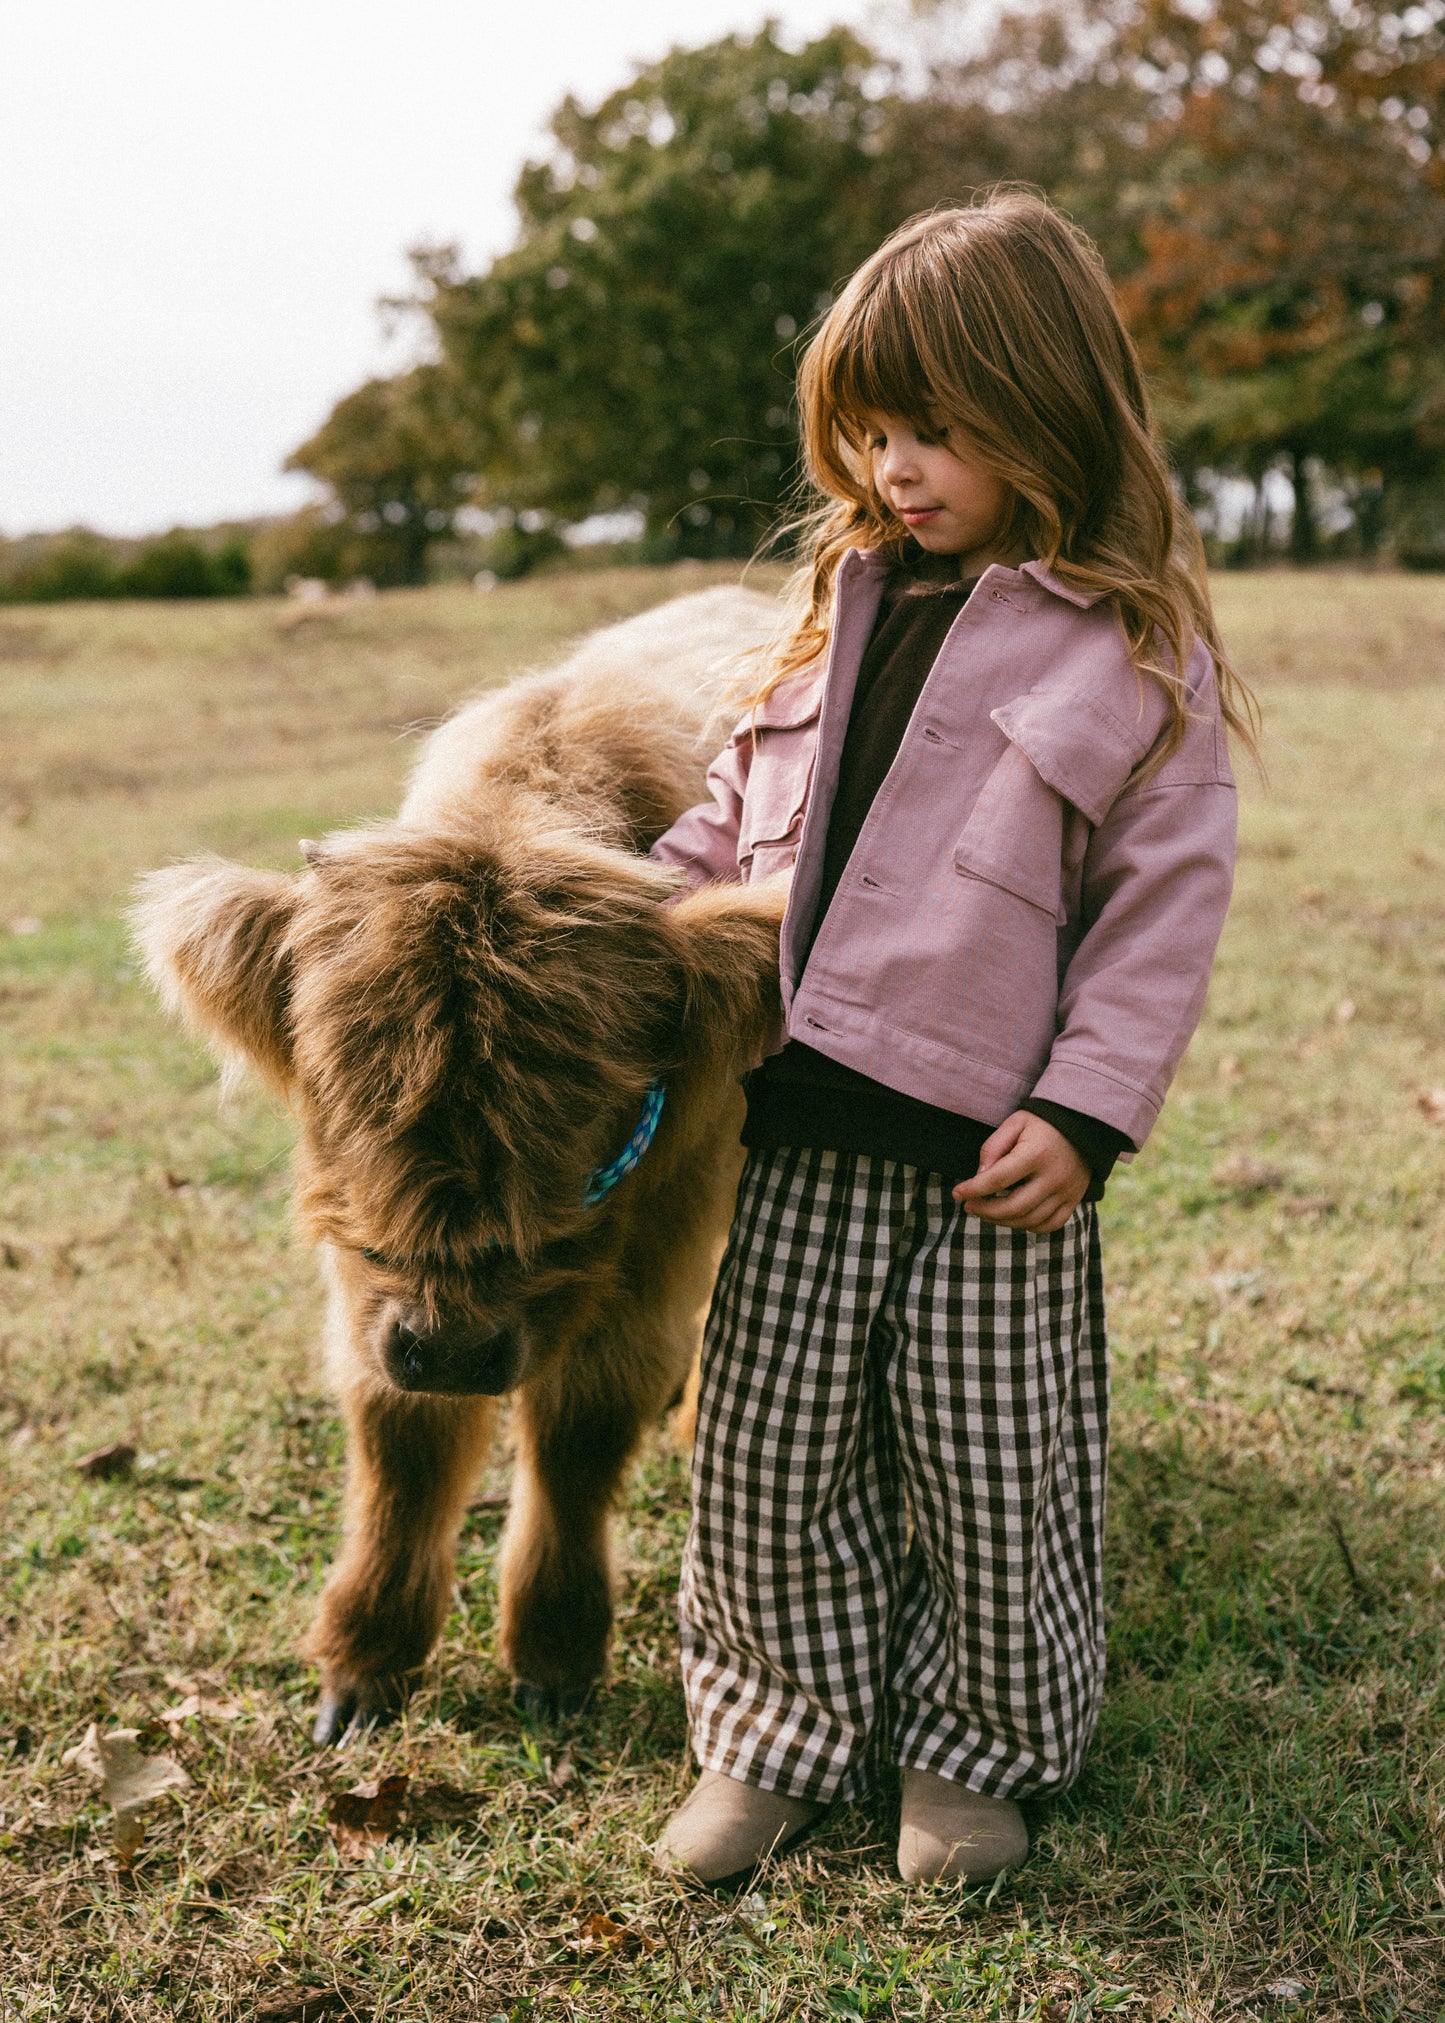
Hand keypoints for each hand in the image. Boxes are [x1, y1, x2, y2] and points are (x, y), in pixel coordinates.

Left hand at [952, 1112, 1088, 1232]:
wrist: (1084, 1126)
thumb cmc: (1042, 1124)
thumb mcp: (1016, 1123)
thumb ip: (994, 1146)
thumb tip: (979, 1175)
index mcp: (1036, 1154)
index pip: (997, 1179)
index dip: (973, 1189)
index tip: (957, 1193)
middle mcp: (1053, 1176)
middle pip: (1013, 1207)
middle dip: (985, 1210)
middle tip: (969, 1206)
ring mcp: (1066, 1191)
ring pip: (1029, 1220)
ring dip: (1002, 1221)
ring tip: (986, 1212)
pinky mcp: (1074, 1200)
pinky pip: (1049, 1225)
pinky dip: (1028, 1226)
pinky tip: (1013, 1217)